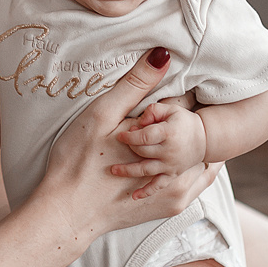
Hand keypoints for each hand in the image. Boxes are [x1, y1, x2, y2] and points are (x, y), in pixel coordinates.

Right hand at [40, 49, 221, 235]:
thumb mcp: (102, 116)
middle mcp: (182, 169)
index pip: (186, 106)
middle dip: (186, 121)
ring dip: (190, 144)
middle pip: (198, 135)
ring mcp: (179, 193)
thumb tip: (164, 54)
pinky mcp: (171, 207)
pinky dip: (192, 166)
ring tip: (172, 133)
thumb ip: (135, 85)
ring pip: (199, 158)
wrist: (67, 213)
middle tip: (168, 113)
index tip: (165, 94)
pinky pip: (194, 181)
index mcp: (167, 141)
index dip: (177, 96)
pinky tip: (177, 158)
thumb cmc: (78, 160)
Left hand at [112, 97, 207, 191]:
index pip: (145, 136)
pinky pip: (158, 185)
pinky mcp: (172, 175)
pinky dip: (147, 192)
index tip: (120, 136)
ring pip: (146, 170)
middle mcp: (169, 151)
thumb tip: (139, 121)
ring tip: (114, 170)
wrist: (205, 139)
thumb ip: (153, 111)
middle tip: (124, 143)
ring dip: (128, 171)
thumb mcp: (171, 109)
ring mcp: (170, 165)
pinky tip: (134, 196)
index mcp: (168, 133)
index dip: (130, 136)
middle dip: (130, 147)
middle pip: (142, 151)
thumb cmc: (184, 122)